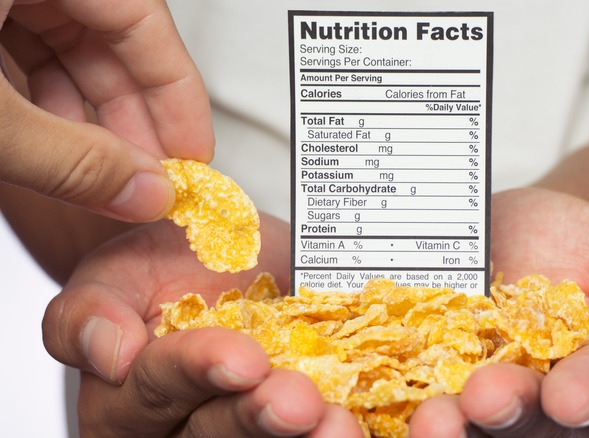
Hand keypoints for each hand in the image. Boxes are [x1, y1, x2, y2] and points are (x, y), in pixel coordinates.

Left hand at [0, 0, 212, 221]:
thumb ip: (69, 159)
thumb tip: (141, 193)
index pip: (144, 19)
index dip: (178, 94)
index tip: (192, 155)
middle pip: (110, 35)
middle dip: (132, 114)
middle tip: (149, 176)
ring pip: (66, 44)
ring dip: (87, 114)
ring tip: (101, 172)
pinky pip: (23, 44)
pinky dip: (42, 98)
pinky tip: (51, 141)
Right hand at [42, 216, 362, 436]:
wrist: (232, 259)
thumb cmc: (168, 264)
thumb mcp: (118, 271)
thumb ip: (90, 311)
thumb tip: (108, 350)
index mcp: (132, 402)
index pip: (157, 393)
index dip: (196, 374)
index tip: (242, 358)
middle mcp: (188, 429)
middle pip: (216, 435)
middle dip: (258, 419)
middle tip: (298, 402)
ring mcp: (249, 430)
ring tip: (339, 423)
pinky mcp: (301, 423)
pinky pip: (313, 432)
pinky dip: (348, 425)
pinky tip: (362, 417)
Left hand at [409, 188, 588, 436]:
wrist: (522, 235)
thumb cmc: (585, 247)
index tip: (571, 395)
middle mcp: (555, 407)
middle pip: (541, 426)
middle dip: (514, 415)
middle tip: (487, 400)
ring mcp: (494, 404)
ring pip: (482, 431)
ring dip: (457, 429)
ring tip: (433, 420)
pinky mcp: (441, 389)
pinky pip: (426, 408)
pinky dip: (407, 413)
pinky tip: (385, 411)